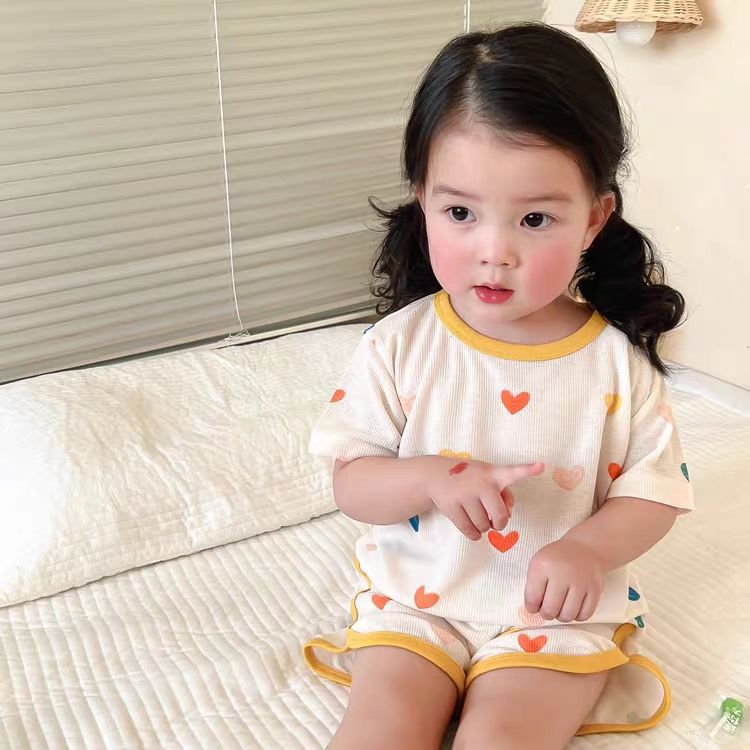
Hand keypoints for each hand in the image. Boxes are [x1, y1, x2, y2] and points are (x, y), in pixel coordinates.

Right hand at [427, 458, 543, 540]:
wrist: (435, 474)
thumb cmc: (470, 477)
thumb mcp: (487, 476)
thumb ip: (504, 494)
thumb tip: (507, 516)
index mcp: (494, 474)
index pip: (513, 472)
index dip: (528, 470)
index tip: (542, 466)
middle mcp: (481, 483)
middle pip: (500, 517)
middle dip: (498, 523)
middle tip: (493, 520)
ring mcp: (465, 495)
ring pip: (483, 527)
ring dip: (483, 526)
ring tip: (475, 514)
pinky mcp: (451, 507)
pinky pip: (470, 532)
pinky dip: (473, 534)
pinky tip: (470, 523)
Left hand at [524, 538, 604, 621]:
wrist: (584, 549)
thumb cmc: (557, 559)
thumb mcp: (538, 564)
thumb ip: (532, 586)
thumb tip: (533, 611)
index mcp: (543, 565)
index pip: (532, 597)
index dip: (531, 607)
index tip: (534, 606)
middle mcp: (563, 573)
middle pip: (550, 610)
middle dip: (546, 614)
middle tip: (547, 609)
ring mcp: (581, 582)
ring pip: (567, 616)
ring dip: (561, 616)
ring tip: (560, 608)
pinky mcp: (595, 590)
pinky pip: (584, 616)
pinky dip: (577, 616)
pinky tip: (573, 607)